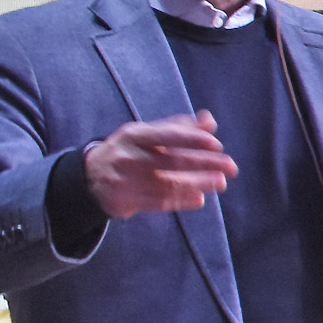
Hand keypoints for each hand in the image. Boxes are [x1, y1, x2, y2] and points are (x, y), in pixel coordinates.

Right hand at [84, 113, 235, 216]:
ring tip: (220, 182)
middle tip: (231, 166)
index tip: (217, 145)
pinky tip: (200, 197)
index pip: (167, 136)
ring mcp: (126, 180)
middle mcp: (128, 156)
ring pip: (168, 183)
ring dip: (198, 183)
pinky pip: (158, 201)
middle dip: (205, 164)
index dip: (192, 139)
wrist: (91, 177)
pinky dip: (181, 200)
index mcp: (134, 135)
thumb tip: (210, 121)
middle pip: (172, 161)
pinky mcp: (125, 201)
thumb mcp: (146, 134)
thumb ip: (178, 128)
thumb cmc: (129, 151)